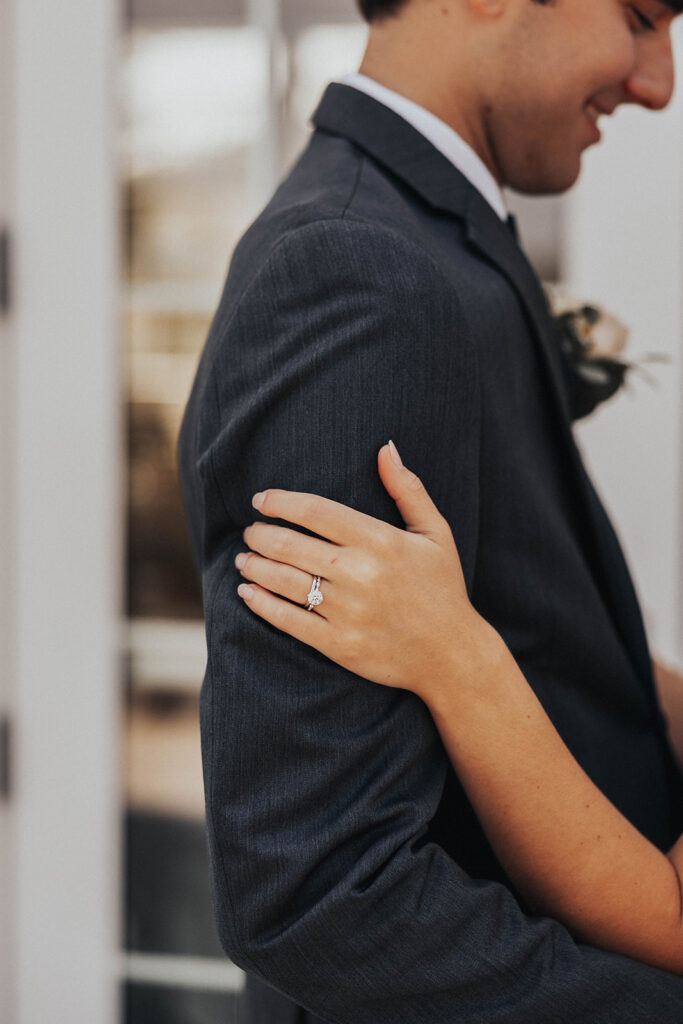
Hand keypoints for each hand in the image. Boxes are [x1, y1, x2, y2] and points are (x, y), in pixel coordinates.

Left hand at [236, 441, 495, 704]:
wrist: (453, 656)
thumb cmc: (443, 588)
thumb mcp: (436, 533)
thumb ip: (408, 489)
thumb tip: (385, 447)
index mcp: (380, 540)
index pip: (315, 511)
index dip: (280, 502)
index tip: (261, 500)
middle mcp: (360, 573)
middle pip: (290, 545)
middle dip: (260, 534)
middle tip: (250, 531)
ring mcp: (348, 610)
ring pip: (283, 581)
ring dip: (255, 566)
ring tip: (244, 558)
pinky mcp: (339, 644)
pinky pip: (289, 620)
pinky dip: (261, 604)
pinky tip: (247, 593)